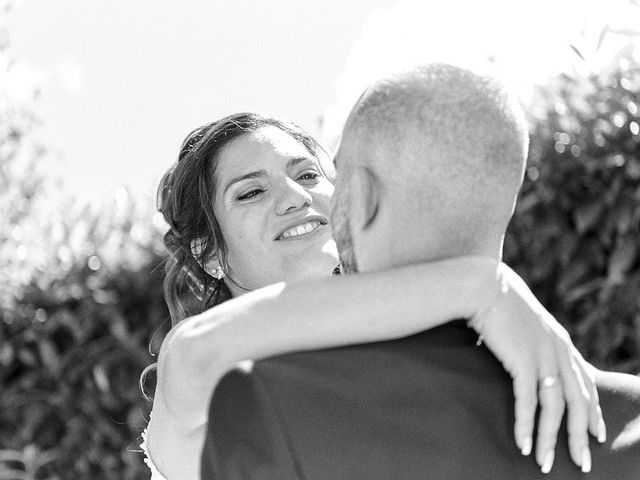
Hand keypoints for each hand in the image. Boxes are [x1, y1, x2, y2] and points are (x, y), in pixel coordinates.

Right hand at [468, 263, 604, 473]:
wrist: (483, 285)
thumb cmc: (497, 301)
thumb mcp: (524, 321)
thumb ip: (531, 338)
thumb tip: (523, 352)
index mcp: (561, 342)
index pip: (585, 383)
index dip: (592, 410)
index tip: (596, 433)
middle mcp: (559, 351)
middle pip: (578, 402)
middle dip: (580, 436)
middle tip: (581, 462)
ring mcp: (543, 356)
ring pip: (555, 407)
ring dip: (550, 439)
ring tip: (543, 463)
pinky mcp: (523, 361)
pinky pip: (528, 402)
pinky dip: (526, 425)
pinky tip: (524, 443)